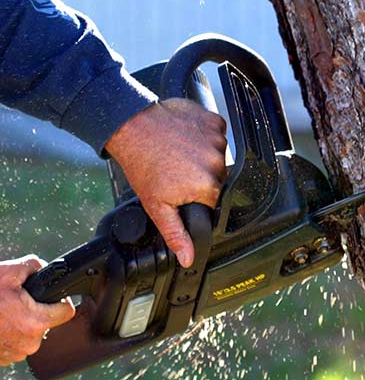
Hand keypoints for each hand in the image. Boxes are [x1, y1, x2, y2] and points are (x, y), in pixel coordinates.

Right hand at [0, 255, 74, 365]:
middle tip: (15, 301)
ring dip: (20, 323)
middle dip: (35, 310)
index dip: (60, 300)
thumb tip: (46, 268)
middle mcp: (28, 343)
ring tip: (2, 312)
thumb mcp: (9, 272)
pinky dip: (8, 333)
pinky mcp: (2, 360)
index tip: (50, 296)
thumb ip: (35, 266)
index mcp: (35, 322)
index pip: (66, 311)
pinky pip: (15, 343)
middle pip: (47, 322)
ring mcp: (15, 355)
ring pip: (30, 333)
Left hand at [105, 98, 226, 267]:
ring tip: (178, 153)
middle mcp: (217, 163)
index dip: (196, 196)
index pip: (213, 200)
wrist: (132, 127)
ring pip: (217, 156)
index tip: (181, 188)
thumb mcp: (157, 206)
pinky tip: (185, 139)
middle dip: (200, 176)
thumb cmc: (142, 164)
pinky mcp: (214, 121)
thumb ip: (176, 234)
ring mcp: (217, 140)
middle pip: (217, 178)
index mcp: (207, 187)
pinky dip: (205, 136)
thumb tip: (189, 258)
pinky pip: (217, 134)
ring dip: (203, 155)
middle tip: (176, 170)